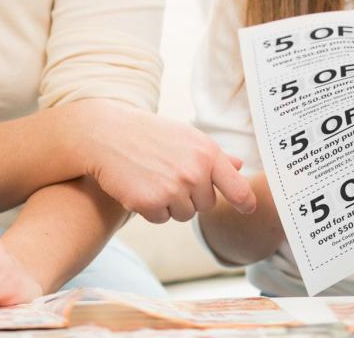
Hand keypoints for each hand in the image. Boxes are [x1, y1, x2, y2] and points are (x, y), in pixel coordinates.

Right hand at [73, 100, 255, 222]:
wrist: (106, 134)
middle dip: (190, 196)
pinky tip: (139, 186)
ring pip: (183, 214)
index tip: (247, 208)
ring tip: (152, 178)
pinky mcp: (151, 203)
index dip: (244, 202)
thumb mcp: (185, 136)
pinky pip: (161, 219)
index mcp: (207, 153)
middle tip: (167, 173)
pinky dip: (150, 209)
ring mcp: (173, 188)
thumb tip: (240, 166)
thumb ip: (213, 156)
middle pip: (205, 205)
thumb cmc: (148, 134)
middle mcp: (195, 172)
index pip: (237, 188)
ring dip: (169, 204)